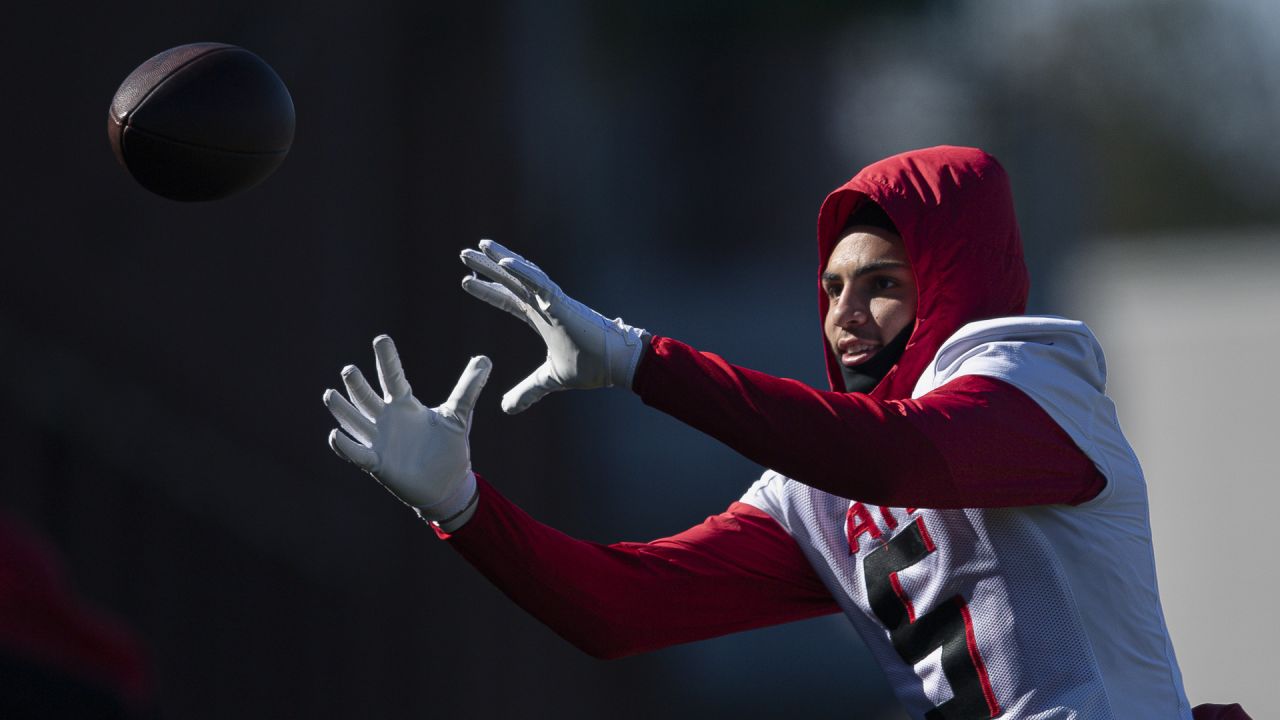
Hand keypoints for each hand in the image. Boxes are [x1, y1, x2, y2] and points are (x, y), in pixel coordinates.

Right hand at [323, 335, 490, 531]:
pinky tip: (334, 435)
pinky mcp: (378, 464)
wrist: (448, 484)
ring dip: (342, 410)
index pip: (393, 377)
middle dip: (357, 385)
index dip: (387, 359)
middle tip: (349, 370)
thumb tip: (484, 360)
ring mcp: (379, 441)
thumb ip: (469, 388)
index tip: (381, 339)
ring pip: (355, 421)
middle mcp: (387, 419)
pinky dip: (345, 446)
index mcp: (404, 404)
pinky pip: (357, 453)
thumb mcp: (459, 415)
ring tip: (330, 394)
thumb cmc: (448, 447)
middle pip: (367, 397)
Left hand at [459, 239, 647, 413]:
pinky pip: (538, 282)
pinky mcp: (562, 302)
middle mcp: (544, 304)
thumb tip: (505, 408)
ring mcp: (553, 300)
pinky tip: (503, 262)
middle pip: (509, 280)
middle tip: (464, 254)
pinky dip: (521, 271)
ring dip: (499, 259)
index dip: (488, 291)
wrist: (618, 364)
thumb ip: (528, 391)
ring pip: (521, 274)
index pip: (508, 300)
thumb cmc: (591, 366)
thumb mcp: (550, 380)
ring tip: (480, 245)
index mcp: (542, 317)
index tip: (466, 281)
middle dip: (487, 267)